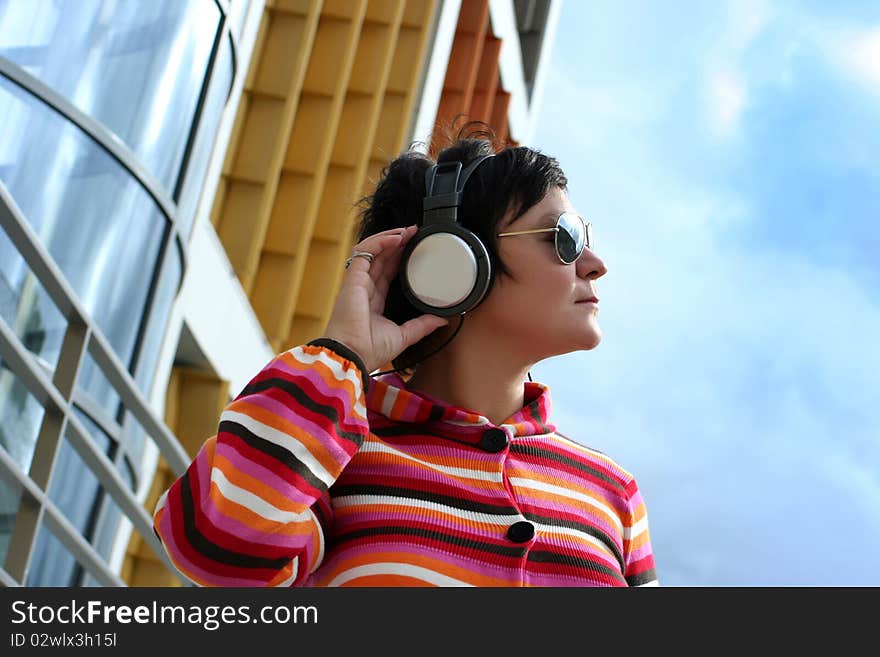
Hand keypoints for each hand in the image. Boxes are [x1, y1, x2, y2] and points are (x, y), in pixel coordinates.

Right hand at [322, 226, 449, 373]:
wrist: (353, 356)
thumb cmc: (369, 350)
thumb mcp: (405, 335)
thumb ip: (423, 325)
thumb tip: (443, 319)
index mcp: (373, 301)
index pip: (387, 272)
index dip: (400, 258)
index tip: (414, 248)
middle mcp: (364, 289)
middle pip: (380, 258)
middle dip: (397, 243)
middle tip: (414, 233)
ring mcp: (357, 283)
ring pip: (371, 251)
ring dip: (388, 238)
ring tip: (406, 231)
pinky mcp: (352, 280)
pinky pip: (363, 253)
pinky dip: (379, 243)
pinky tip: (395, 238)